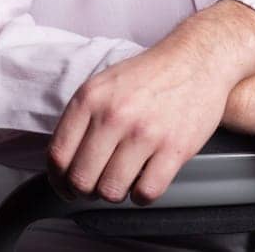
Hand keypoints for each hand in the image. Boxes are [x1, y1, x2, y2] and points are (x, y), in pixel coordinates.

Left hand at [46, 4, 254, 206]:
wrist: (197, 59)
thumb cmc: (151, 74)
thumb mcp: (104, 83)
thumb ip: (82, 117)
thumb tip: (64, 160)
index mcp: (91, 98)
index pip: (57, 155)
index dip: (58, 180)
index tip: (66, 186)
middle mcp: (114, 115)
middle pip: (81, 179)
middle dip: (84, 191)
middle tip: (95, 187)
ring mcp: (145, 133)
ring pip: (111, 191)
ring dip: (114, 193)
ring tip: (122, 181)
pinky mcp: (174, 149)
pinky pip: (146, 193)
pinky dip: (142, 195)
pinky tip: (145, 181)